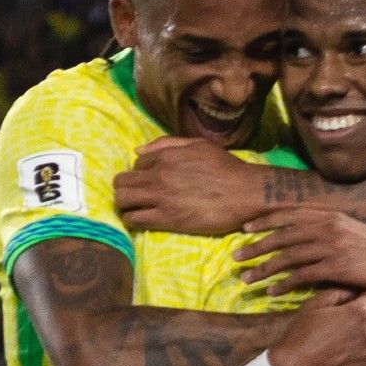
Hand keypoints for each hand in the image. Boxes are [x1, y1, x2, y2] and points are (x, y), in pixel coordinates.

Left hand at [113, 138, 263, 234]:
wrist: (245, 192)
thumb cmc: (226, 168)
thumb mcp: (198, 145)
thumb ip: (167, 144)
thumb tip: (138, 151)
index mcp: (166, 156)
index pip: (136, 163)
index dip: (140, 173)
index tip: (147, 182)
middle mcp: (158, 175)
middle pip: (121, 182)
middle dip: (124, 188)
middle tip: (134, 196)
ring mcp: (161, 197)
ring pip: (122, 201)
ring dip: (124, 205)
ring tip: (134, 209)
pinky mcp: (167, 219)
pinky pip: (135, 219)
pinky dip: (132, 220)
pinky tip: (140, 221)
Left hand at [238, 209, 365, 297]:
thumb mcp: (354, 233)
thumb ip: (331, 231)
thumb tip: (309, 236)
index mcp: (332, 216)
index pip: (290, 215)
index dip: (265, 222)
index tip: (245, 229)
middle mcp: (329, 228)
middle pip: (283, 236)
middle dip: (256, 246)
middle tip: (235, 257)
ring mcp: (332, 247)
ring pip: (288, 256)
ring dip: (264, 268)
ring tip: (246, 278)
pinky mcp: (337, 268)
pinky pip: (302, 276)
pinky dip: (284, 284)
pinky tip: (271, 292)